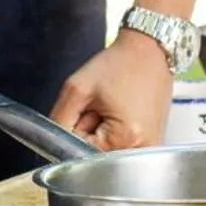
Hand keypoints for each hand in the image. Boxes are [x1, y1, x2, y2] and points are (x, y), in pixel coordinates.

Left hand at [51, 28, 174, 150]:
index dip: (77, 128)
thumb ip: (59, 120)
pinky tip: (123, 113)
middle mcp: (144, 149)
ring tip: (114, 108)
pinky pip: (122, 146)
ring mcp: (151, 149)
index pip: (81, 152)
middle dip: (91, 132)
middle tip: (102, 105)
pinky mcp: (154, 143)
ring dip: (103, 132)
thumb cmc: (118, 64)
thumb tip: (51, 146)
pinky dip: (116, 131)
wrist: (148, 51)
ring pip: (108, 150)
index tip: (88, 108)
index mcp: (126, 138)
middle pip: (97, 154)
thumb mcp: (77, 88)